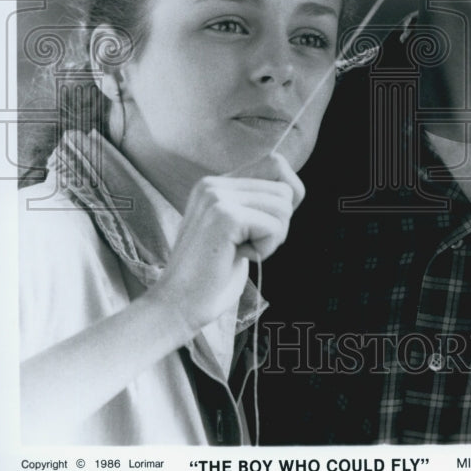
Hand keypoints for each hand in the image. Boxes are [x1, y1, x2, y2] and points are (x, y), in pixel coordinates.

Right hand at [149, 152, 303, 336]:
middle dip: (279, 224)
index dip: (287, 196)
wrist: (177, 307)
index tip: (268, 225)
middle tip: (249, 245)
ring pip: (283, 207)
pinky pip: (274, 226)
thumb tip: (293, 189)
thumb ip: (255, 205)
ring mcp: (216, 197)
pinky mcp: (225, 216)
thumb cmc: (212, 277)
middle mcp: (213, 183)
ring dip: (272, 238)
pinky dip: (266, 248)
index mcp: (215, 184)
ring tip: (240, 251)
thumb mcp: (236, 231)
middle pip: (285, 188)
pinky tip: (237, 257)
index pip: (276, 163)